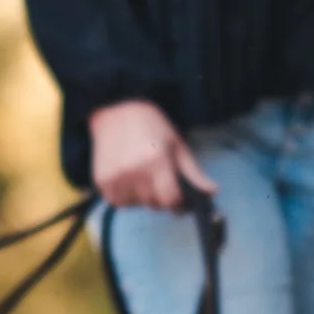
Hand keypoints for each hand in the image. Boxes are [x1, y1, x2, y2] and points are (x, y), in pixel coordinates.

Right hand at [89, 99, 216, 211]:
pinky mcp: (101, 181)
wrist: (116, 108)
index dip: (177, 201)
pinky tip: (127, 178)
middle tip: (157, 178)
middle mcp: (133, 172)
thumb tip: (213, 191)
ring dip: (141, 197)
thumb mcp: (177, 144)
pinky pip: (117, 202)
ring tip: (140, 176)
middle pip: (154, 204)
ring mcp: (114, 178)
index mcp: (156, 162)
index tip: (177, 194)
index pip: (171, 201)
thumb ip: (193, 172)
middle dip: (160, 197)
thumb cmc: (151, 125)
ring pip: (136, 205)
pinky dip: (125, 196)